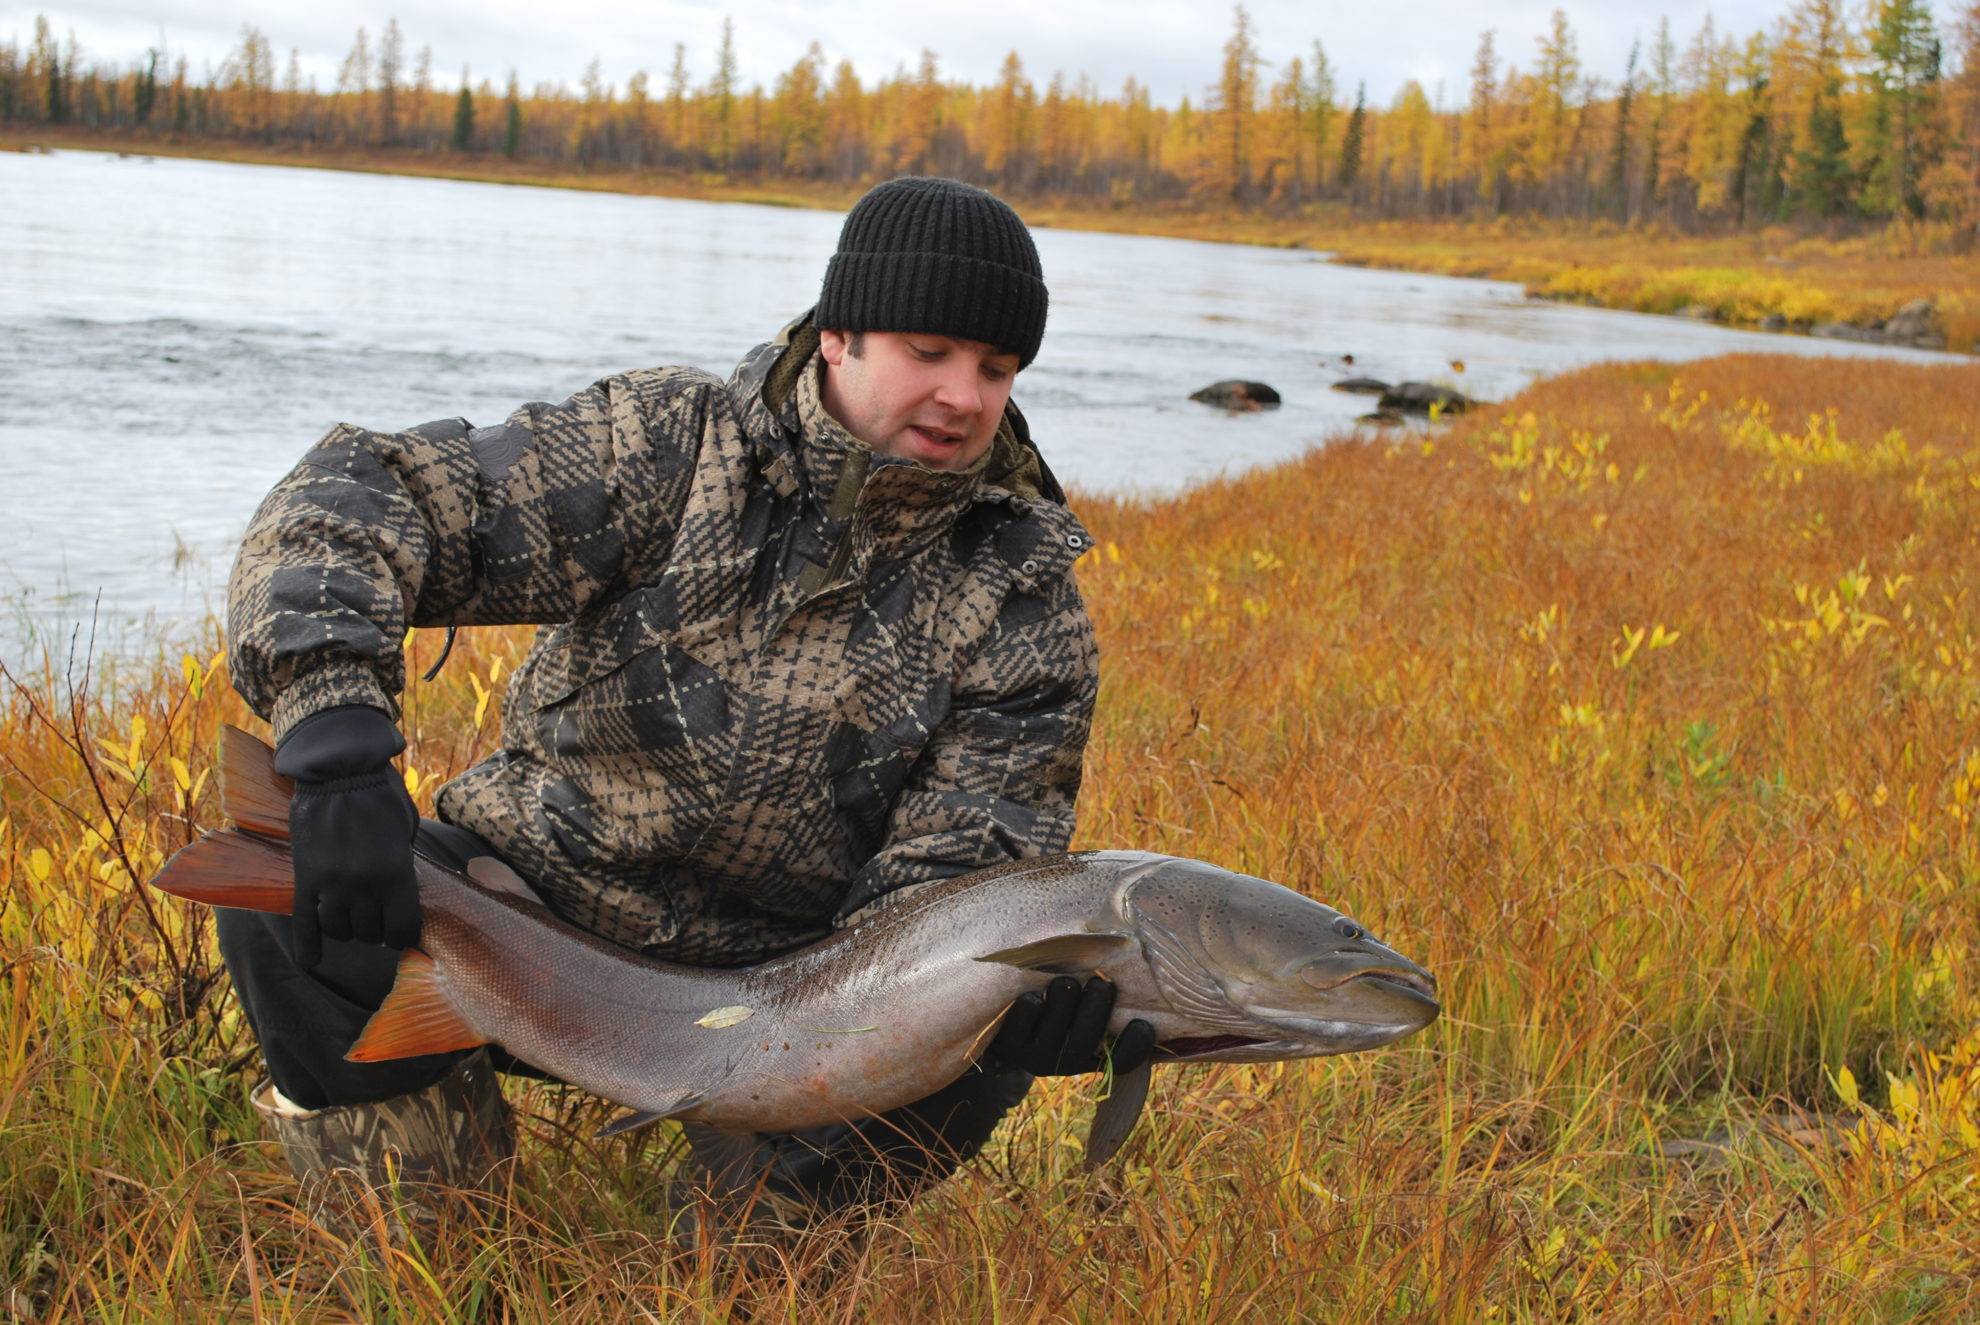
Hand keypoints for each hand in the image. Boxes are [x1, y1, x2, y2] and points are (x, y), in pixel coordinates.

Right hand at [275, 706, 421, 969]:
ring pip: (340, 930)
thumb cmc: (381, 796)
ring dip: (347, 930)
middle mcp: (364, 885)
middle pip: (370, 933)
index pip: (403, 928)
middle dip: (376, 931)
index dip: (403, 937)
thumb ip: (402, 867)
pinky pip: (304, 922)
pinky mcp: (305, 877)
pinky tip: (310, 962)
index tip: (400, 935)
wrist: (338, 769)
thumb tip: (400, 897)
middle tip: (376, 921)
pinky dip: (306, 946)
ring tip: (352, 920)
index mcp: (395, 873)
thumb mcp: (405, 832)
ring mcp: (332, 883)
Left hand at [986, 975, 1155, 1077]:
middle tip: (1101, 983)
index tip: (1142, 1022)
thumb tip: (1140, 969)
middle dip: (1095, 1009)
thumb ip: (1112, 999)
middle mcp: (1068, 1061)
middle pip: (1087, 1043)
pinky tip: (1034, 994)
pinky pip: (1020, 1027)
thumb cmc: (1063, 1009)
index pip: (1123, 1061)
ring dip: (1061, 1006)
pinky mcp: (1010, 1046)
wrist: (1011, 1028)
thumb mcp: (1088, 1010)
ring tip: (1066, 981)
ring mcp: (1037, 1056)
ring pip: (1053, 1035)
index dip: (1135, 1047)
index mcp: (1095, 1054)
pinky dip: (1028, 1009)